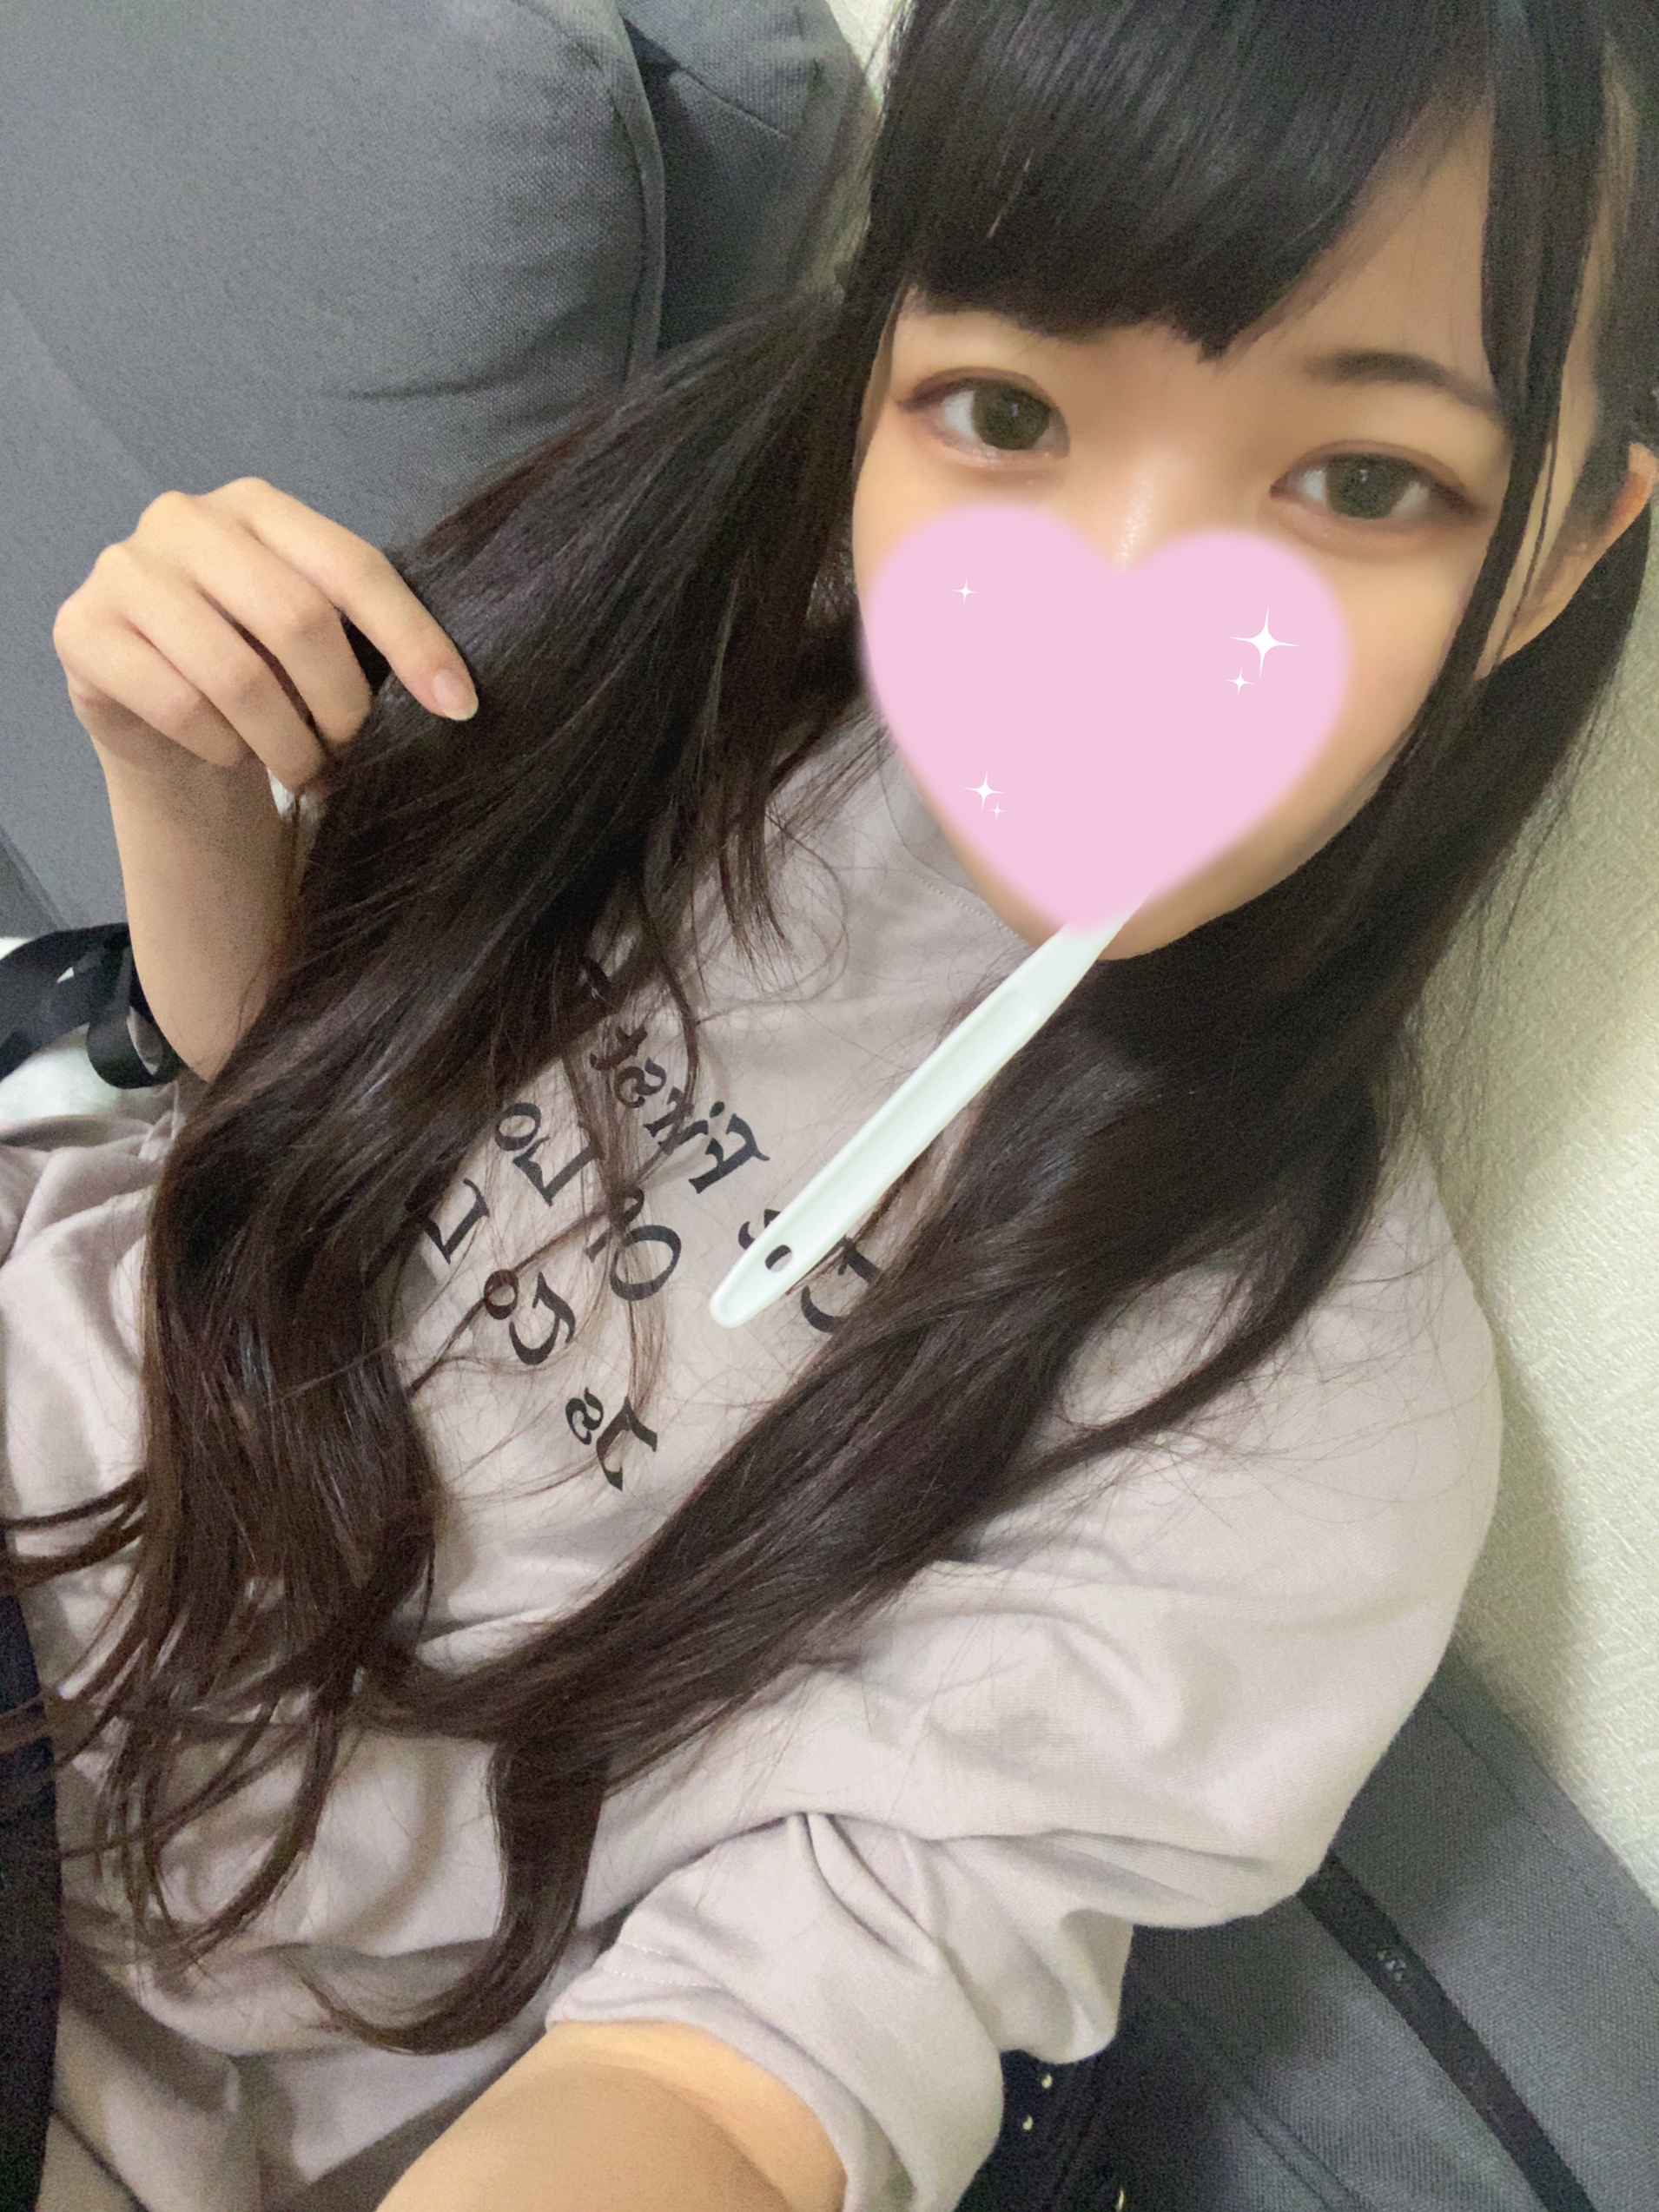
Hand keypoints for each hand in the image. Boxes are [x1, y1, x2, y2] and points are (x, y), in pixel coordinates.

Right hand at [52, 476, 476, 795]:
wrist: (158, 714)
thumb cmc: (256, 669)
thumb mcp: (312, 640)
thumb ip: (363, 635)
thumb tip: (453, 694)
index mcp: (261, 506)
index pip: (354, 568)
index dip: (413, 640)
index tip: (458, 706)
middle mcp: (187, 519)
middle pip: (298, 620)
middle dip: (341, 706)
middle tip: (349, 749)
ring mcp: (126, 569)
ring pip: (237, 674)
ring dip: (286, 743)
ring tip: (302, 767)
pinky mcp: (82, 630)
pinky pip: (177, 705)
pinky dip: (222, 747)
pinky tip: (231, 754)